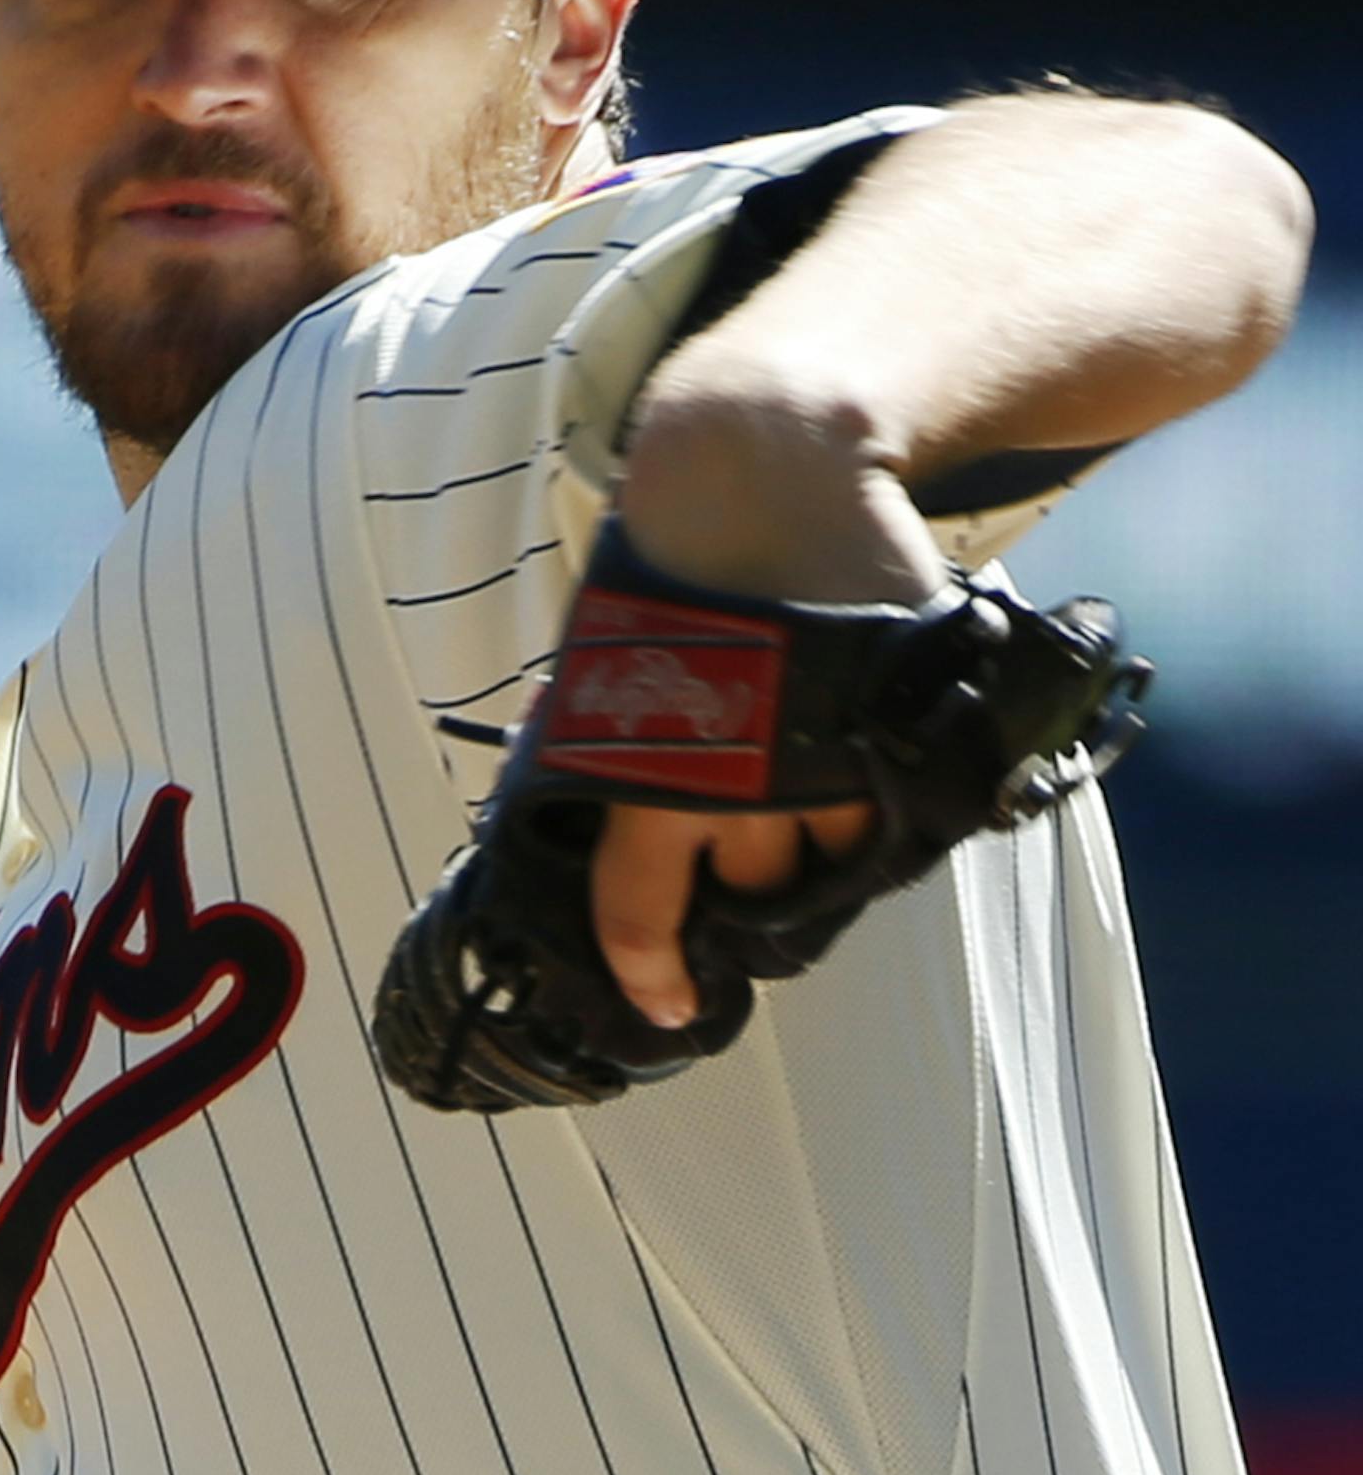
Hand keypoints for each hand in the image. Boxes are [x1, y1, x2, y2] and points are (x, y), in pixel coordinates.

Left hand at [596, 363, 951, 1027]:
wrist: (770, 464)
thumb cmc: (671, 558)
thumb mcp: (609, 660)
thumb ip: (611, 743)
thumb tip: (578, 798)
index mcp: (649, 774)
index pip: (640, 910)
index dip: (650, 972)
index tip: (666, 1009)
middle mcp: (744, 787)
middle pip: (753, 897)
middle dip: (745, 898)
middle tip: (741, 869)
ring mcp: (829, 764)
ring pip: (829, 854)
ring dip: (812, 842)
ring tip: (796, 783)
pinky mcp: (896, 731)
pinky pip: (887, 806)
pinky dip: (868, 799)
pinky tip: (850, 758)